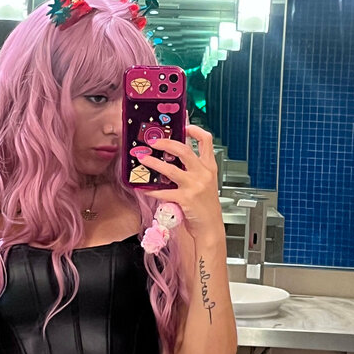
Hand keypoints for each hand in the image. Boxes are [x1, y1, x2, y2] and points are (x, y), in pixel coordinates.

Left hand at [139, 124, 224, 242]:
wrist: (210, 227)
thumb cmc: (206, 206)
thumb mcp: (206, 183)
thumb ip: (194, 170)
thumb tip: (174, 158)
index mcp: (209, 167)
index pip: (206, 140)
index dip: (194, 129)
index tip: (182, 126)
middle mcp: (203, 173)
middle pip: (183, 149)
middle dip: (166, 142)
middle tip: (153, 142)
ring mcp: (194, 185)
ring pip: (169, 169)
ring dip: (152, 163)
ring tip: (142, 159)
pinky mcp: (185, 199)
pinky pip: (163, 191)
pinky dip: (152, 189)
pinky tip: (144, 188)